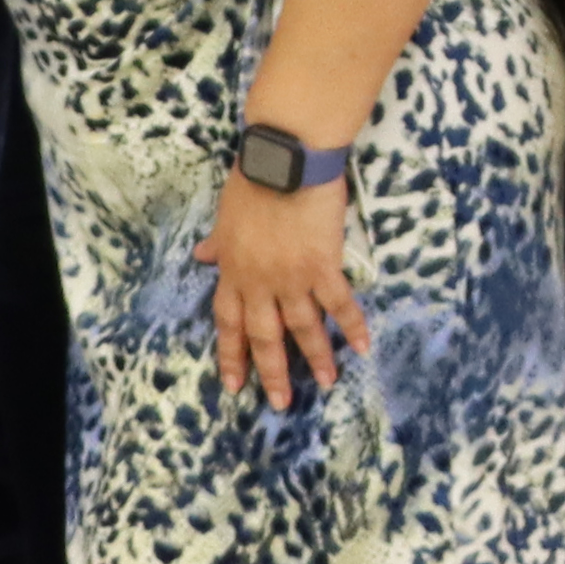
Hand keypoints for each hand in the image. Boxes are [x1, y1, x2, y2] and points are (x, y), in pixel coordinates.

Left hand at [202, 169, 364, 403]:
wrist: (283, 160)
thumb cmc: (253, 179)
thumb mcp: (226, 214)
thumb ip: (219, 242)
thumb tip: (202, 254)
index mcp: (234, 270)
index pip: (228, 321)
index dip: (232, 354)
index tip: (234, 384)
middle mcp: (260, 282)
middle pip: (264, 336)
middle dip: (272, 372)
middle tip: (280, 403)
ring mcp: (292, 277)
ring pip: (303, 328)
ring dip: (315, 358)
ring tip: (327, 384)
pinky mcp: (323, 266)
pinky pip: (339, 304)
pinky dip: (351, 326)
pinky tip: (362, 348)